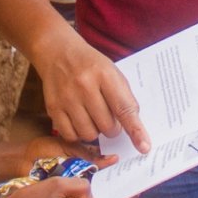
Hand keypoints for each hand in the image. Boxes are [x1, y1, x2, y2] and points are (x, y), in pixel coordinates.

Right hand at [38, 38, 150, 154]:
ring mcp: (66, 97)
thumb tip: (133, 130)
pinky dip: (78, 133)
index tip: (144, 146)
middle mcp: (84, 86)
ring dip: (95, 131)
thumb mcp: (112, 72)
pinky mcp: (53, 107)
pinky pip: (70, 134)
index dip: (135, 130)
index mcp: (104, 74)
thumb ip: (123, 98)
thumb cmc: (90, 64)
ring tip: (92, 117)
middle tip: (107, 116)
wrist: (58, 51)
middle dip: (112, 128)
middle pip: (107, 126)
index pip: (124, 108)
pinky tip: (79, 121)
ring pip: (89, 134)